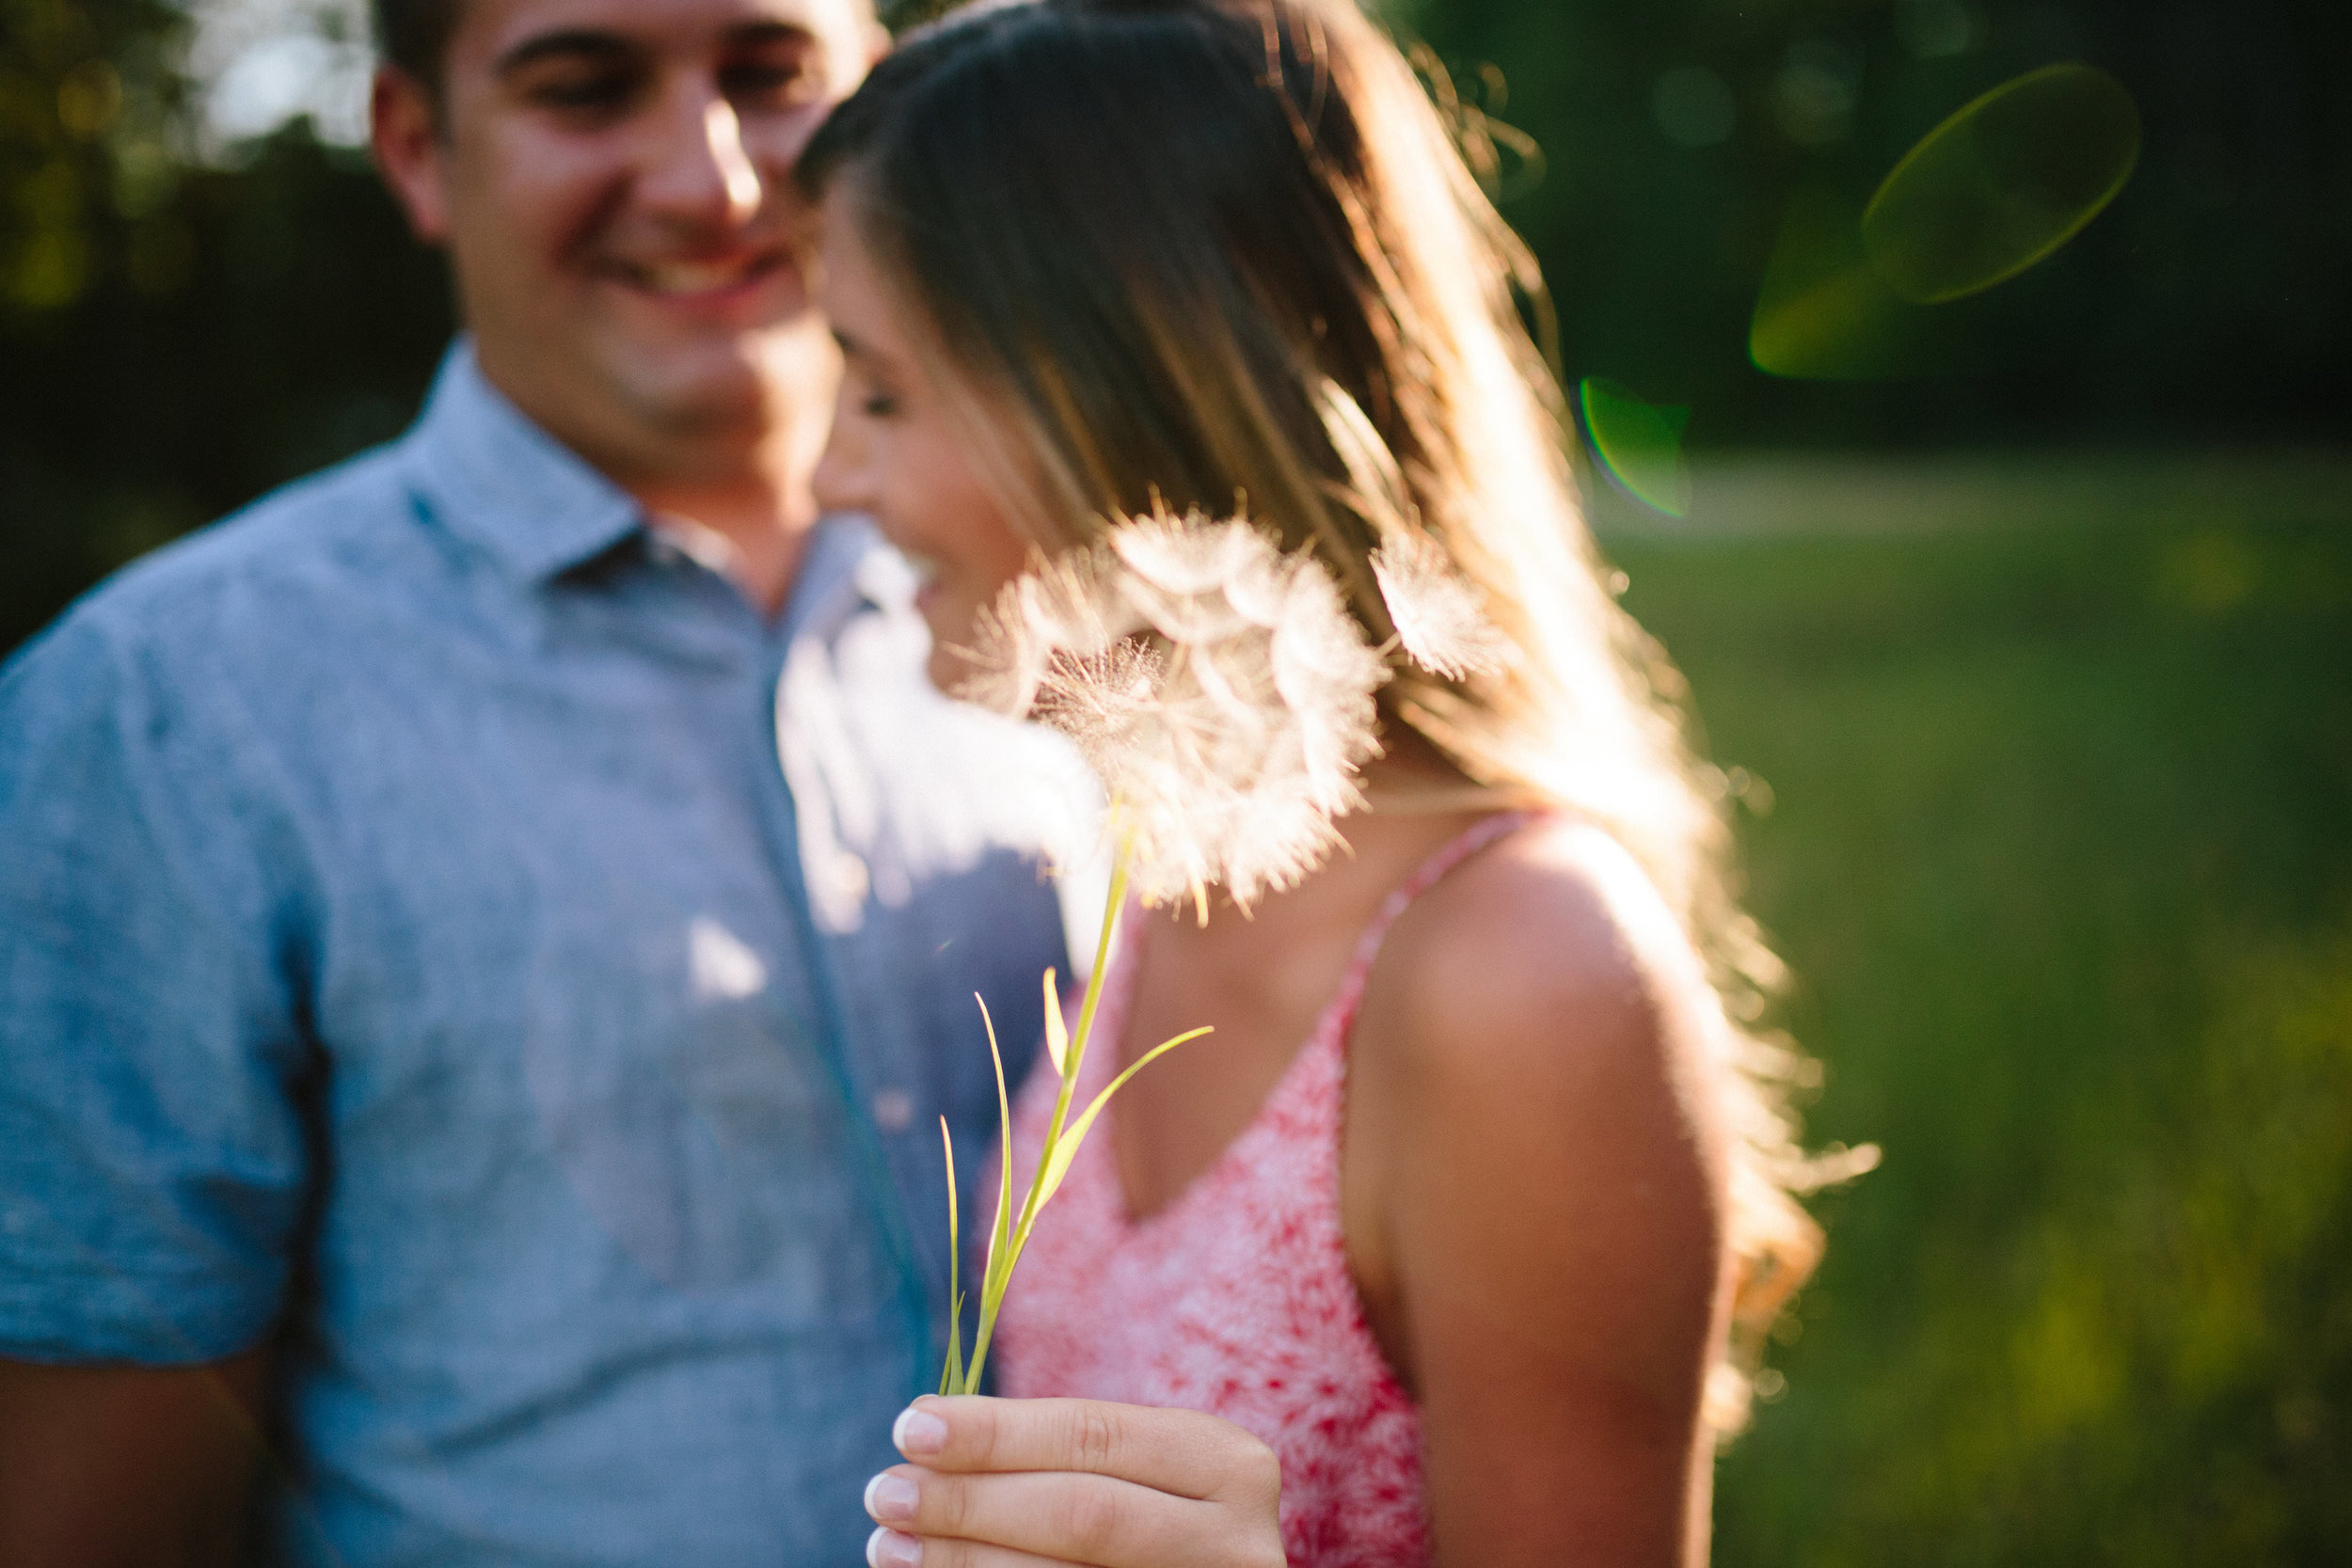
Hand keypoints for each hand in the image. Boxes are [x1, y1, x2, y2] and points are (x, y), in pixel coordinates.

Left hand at [861, 1394, 1283, 1567]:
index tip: (910, 1426)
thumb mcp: (1135, 1476)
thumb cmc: (1151, 1525)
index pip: (1094, 1435)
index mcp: (1227, 1463)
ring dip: (962, 1561)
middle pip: (1082, 1512)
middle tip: (884, 1492)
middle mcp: (1237, 1541)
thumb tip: (930, 1436)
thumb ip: (1059, 1456)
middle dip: (970, 1500)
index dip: (996, 1433)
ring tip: (891, 1544)